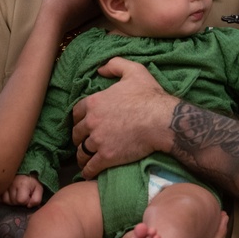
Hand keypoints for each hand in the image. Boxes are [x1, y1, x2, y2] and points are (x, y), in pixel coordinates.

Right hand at [0, 174, 44, 206]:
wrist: (24, 172)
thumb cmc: (32, 183)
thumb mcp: (39, 190)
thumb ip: (36, 200)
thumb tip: (28, 206)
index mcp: (22, 184)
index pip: (21, 200)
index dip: (25, 201)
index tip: (28, 196)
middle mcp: (12, 183)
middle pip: (13, 201)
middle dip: (18, 201)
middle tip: (22, 194)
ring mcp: (4, 184)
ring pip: (5, 201)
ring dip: (11, 200)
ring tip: (16, 194)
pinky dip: (4, 198)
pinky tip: (9, 195)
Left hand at [71, 58, 177, 179]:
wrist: (162, 120)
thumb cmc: (149, 95)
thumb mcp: (134, 71)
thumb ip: (115, 65)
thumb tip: (100, 69)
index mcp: (94, 102)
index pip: (76, 112)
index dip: (79, 119)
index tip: (82, 123)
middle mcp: (92, 122)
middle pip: (77, 133)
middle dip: (79, 137)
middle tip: (84, 141)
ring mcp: (98, 140)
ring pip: (81, 151)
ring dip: (82, 155)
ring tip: (85, 159)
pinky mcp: (107, 157)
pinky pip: (91, 167)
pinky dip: (88, 171)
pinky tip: (89, 172)